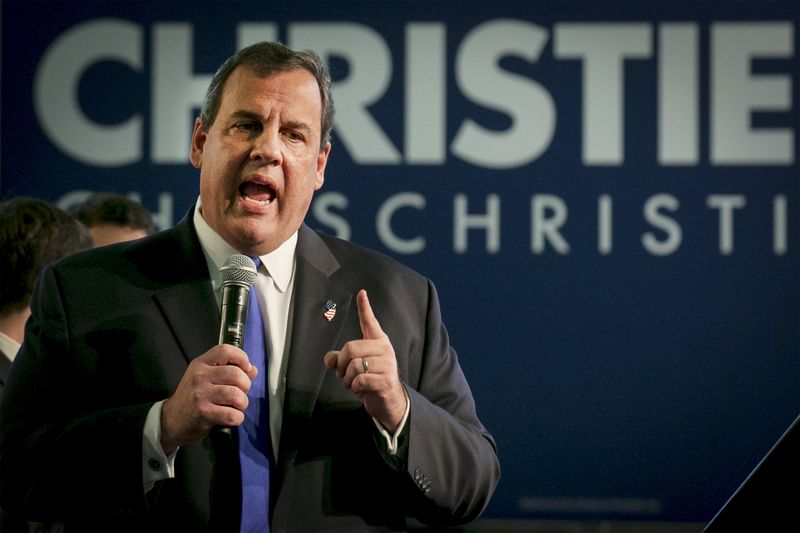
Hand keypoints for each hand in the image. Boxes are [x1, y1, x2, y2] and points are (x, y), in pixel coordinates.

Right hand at [160, 344, 257, 452]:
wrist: (172, 420)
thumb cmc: (192, 397)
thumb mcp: (206, 378)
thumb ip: (229, 371)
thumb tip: (252, 369)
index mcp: (201, 364)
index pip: (225, 350)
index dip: (242, 357)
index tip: (246, 368)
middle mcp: (200, 376)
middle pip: (236, 374)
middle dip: (246, 386)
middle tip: (240, 393)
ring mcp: (201, 394)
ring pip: (236, 394)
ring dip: (242, 403)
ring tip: (237, 406)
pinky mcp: (203, 412)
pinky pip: (232, 414)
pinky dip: (237, 418)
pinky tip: (232, 417)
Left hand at [324, 290, 406, 432]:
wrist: (388, 401)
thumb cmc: (370, 380)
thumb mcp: (353, 368)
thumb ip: (340, 360)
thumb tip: (330, 359)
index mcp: (377, 342)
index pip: (370, 322)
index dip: (364, 307)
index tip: (361, 293)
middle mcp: (384, 349)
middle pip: (351, 348)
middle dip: (341, 365)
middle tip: (345, 375)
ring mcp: (387, 364)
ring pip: (354, 365)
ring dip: (347, 379)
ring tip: (354, 383)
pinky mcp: (386, 380)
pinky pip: (360, 380)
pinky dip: (354, 388)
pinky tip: (361, 389)